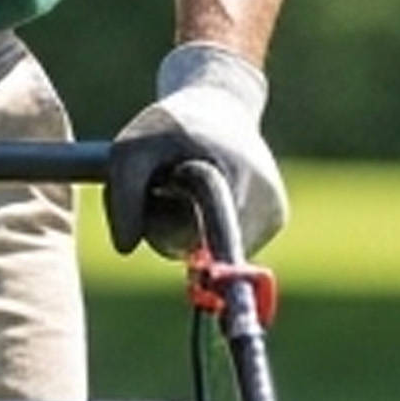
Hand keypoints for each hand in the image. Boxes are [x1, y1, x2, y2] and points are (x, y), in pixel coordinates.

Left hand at [106, 43, 286, 257]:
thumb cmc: (172, 127)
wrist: (221, 105)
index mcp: (231, 175)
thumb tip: (126, 248)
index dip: (211, 264)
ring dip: (195, 232)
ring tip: (193, 190)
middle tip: (165, 192)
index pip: (214, 231)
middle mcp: (262, 197)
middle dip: (176, 232)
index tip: (219, 295)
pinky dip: (213, 230)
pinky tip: (214, 196)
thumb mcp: (132, 149)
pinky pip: (234, 243)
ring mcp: (274, 211)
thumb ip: (122, 196)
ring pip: (220, 251)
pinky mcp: (277, 218)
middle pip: (206, 248)